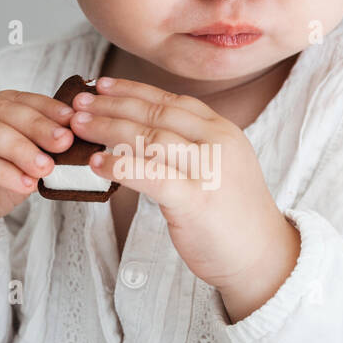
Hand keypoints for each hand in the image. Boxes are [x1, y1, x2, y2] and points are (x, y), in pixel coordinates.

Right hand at [0, 90, 75, 278]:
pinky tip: (24, 184)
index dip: (45, 107)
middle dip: (36, 125)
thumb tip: (73, 147)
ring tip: (45, 166)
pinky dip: (1, 172)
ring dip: (19, 147)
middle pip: (0, 111)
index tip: (73, 119)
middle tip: (64, 142)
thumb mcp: (16, 169)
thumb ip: (37, 154)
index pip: (14, 99)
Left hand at [69, 77, 300, 318]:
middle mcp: (217, 143)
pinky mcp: (196, 200)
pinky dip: (120, 165)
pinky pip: (151, 175)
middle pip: (156, 113)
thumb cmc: (234, 215)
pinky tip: (96, 162)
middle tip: (79, 102)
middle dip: (112, 105)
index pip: (171, 100)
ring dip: (109, 128)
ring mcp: (208, 170)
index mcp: (222, 131)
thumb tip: (142, 133)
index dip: (133, 90)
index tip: (103, 86)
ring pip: (150, 137)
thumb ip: (190, 146)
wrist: (264, 256)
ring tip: (79, 127)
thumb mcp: (220, 166)